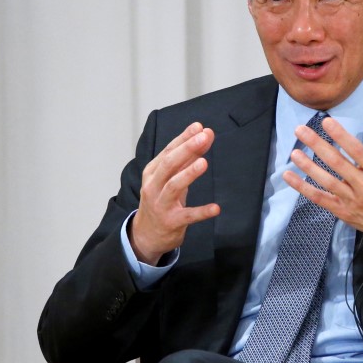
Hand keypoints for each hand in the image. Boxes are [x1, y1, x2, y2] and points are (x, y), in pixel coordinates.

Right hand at [130, 122, 219, 264]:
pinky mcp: (171, 222)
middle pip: (168, 164)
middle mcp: (153, 186)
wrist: (146, 234)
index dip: (183, 138)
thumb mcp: (170, 177)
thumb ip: (186, 158)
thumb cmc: (161, 199)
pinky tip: (216, 208)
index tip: (199, 127)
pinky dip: (202, 212)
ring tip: (204, 162)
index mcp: (152, 172)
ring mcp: (161, 204)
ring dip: (189, 174)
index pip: (168, 151)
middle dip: (186, 149)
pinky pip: (188, 216)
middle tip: (204, 137)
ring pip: (173, 186)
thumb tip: (203, 135)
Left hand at [284, 107, 362, 256]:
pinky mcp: (343, 212)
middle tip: (301, 131)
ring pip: (326, 181)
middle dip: (317, 144)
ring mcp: (352, 200)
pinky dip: (303, 188)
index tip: (326, 122)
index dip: (340, 135)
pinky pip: (320, 199)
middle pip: (337, 163)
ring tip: (295, 152)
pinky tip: (290, 177)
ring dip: (308, 166)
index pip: (356, 150)